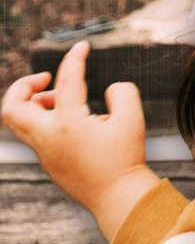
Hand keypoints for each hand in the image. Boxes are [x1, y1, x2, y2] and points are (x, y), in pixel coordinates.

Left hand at [1, 41, 159, 239]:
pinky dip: (43, 118)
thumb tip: (109, 89)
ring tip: (61, 98)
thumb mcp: (133, 119)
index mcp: (68, 124)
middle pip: (12, 106)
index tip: (82, 47)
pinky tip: (71, 119)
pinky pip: (33, 132)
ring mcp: (44, 151)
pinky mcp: (48, 161)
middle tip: (47, 78)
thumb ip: (123, 92)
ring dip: (33, 102)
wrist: (117, 197)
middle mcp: (48, 137)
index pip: (66, 81)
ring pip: (17, 121)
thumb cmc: (126, 159)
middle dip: (24, 85)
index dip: (74, 58)